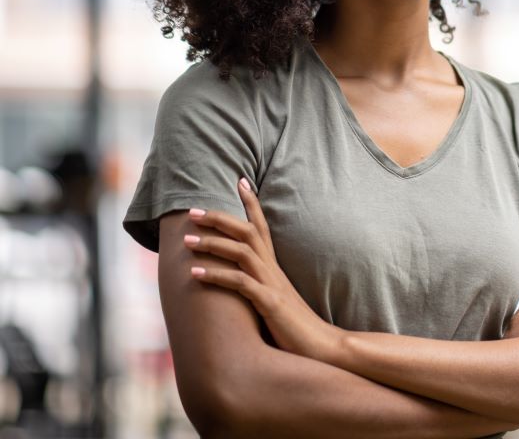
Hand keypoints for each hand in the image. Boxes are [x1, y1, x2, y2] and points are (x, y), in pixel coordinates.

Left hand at [184, 178, 343, 363]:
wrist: (322, 347)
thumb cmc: (295, 327)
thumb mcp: (275, 300)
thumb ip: (259, 286)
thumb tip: (240, 280)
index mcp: (275, 267)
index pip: (263, 226)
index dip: (252, 203)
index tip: (240, 180)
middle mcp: (274, 270)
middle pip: (248, 232)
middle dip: (220, 218)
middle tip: (192, 209)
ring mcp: (273, 285)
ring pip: (242, 252)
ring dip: (213, 243)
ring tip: (187, 239)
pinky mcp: (270, 304)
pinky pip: (241, 284)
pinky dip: (216, 276)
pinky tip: (195, 274)